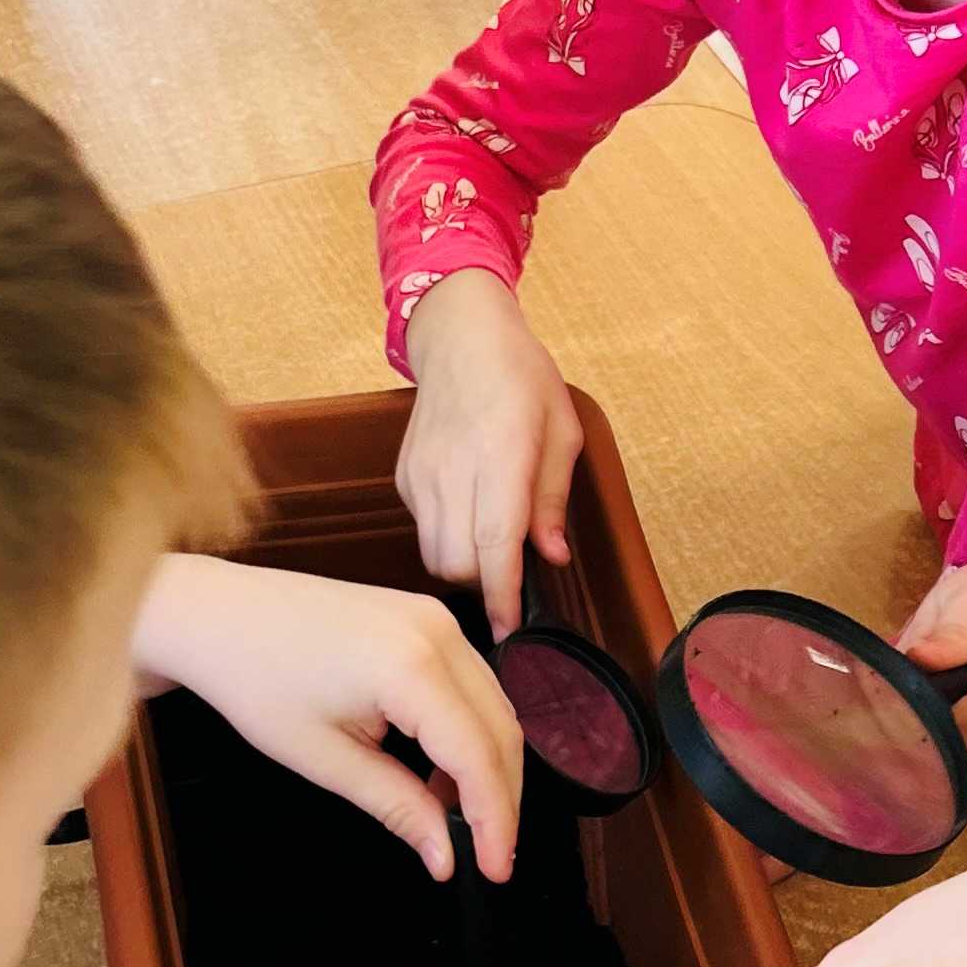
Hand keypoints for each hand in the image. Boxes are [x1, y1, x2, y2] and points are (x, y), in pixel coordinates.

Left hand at [133, 554, 525, 881]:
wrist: (218, 616)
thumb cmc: (255, 679)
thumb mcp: (325, 759)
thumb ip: (399, 806)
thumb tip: (445, 856)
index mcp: (411, 667)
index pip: (480, 756)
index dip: (496, 820)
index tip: (494, 869)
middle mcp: (437, 632)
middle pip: (502, 729)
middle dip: (501, 798)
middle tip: (486, 854)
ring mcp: (435, 617)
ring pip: (494, 704)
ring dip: (486, 765)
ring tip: (452, 816)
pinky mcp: (425, 615)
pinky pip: (471, 680)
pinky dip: (467, 729)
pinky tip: (438, 769)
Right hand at [397, 272, 581, 640]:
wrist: (460, 336)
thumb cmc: (521, 377)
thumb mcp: (562, 429)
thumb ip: (553, 498)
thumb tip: (551, 556)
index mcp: (501, 454)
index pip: (495, 543)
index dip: (502, 595)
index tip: (507, 630)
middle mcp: (454, 468)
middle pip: (459, 563)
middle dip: (486, 582)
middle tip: (512, 570)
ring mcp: (422, 474)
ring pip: (435, 555)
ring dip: (464, 565)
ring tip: (489, 543)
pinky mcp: (405, 476)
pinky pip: (424, 530)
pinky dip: (446, 537)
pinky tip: (466, 509)